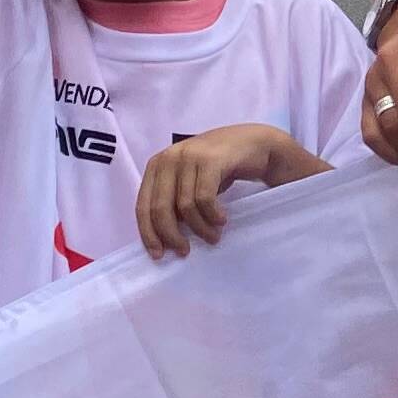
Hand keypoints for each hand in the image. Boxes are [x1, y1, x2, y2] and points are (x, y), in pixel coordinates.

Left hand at [138, 124, 326, 256]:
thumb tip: (164, 237)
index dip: (149, 233)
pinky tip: (222, 220)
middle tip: (186, 251)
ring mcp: (189, 156)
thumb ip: (173, 200)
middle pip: (160, 208)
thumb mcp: (189, 182)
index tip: (159, 254)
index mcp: (157, 165)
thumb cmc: (221, 167)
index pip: (143, 206)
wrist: (255, 143)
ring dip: (200, 228)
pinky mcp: (210, 160)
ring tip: (213, 236)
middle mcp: (169, 158)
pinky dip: (212, 215)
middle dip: (172, 235)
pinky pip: (204, 198)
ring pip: (184, 207)